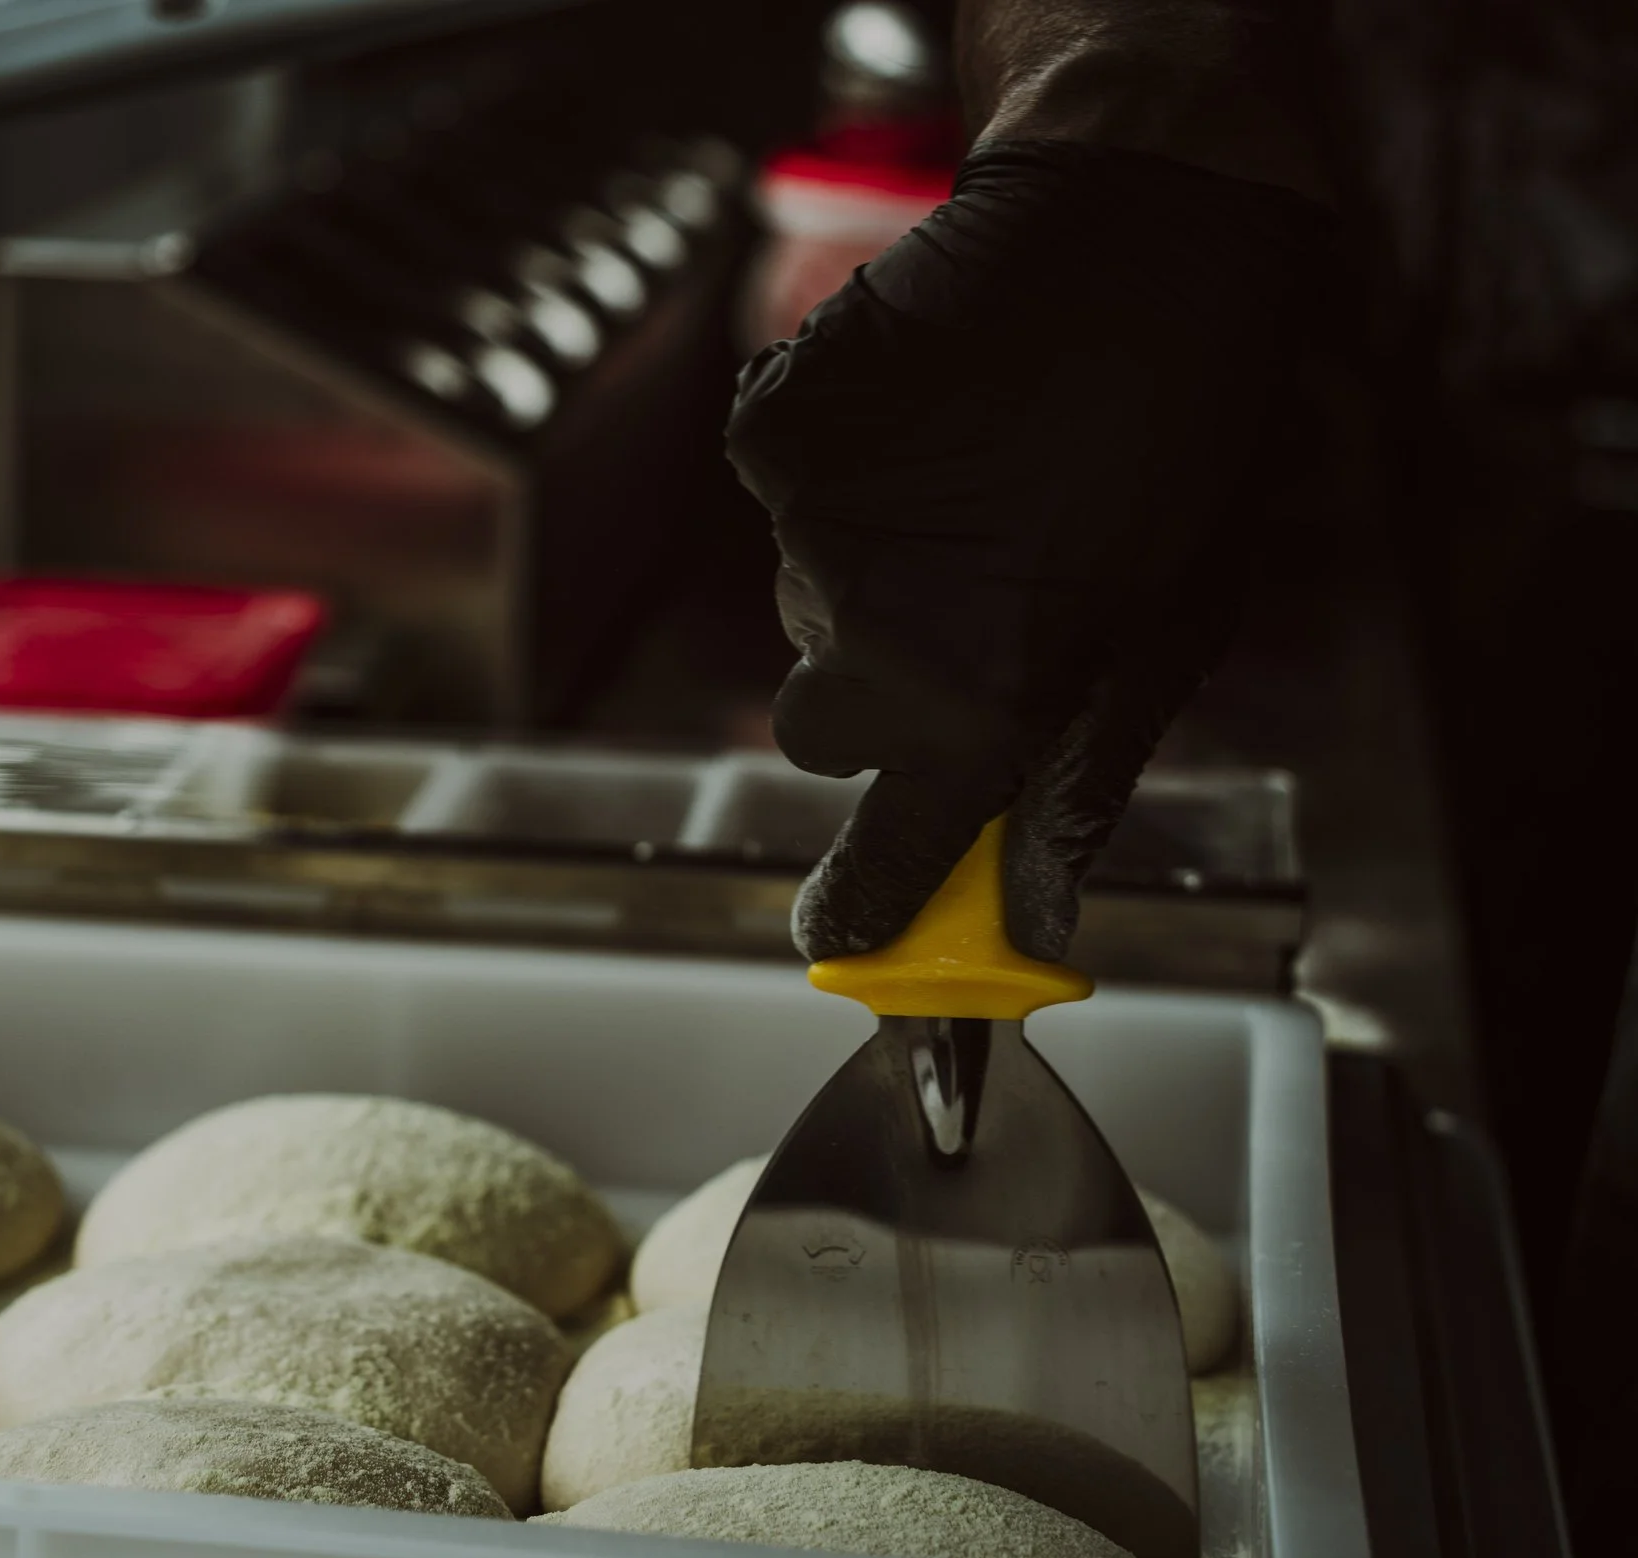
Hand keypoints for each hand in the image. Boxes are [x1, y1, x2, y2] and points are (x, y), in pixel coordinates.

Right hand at [727, 140, 1329, 961]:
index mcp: (980, 700)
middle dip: (876, 696)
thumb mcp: (1166, 631)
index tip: (837, 936)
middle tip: (960, 614)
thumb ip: (1079, 779)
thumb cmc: (1181, 439)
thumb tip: (1035, 915)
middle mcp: (871, 633)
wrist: (1132, 230)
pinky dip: (834, 480)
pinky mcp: (769, 437)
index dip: (860, 907)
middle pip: (821, 728)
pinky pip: (780, 501)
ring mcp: (806, 529)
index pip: (886, 858)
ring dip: (870, 574)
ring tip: (965, 484)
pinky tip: (917, 425)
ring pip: (805, 605)